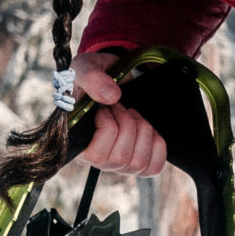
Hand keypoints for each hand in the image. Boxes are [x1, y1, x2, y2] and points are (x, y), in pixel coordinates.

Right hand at [76, 50, 166, 175]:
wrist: (113, 79)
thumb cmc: (93, 78)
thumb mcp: (85, 69)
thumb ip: (92, 78)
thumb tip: (112, 96)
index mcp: (78, 146)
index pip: (97, 155)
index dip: (108, 126)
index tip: (106, 107)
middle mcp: (97, 162)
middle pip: (121, 157)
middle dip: (127, 124)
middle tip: (122, 107)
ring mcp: (119, 166)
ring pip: (138, 163)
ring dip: (142, 131)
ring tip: (133, 115)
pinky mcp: (139, 165)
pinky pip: (154, 167)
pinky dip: (157, 145)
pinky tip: (148, 129)